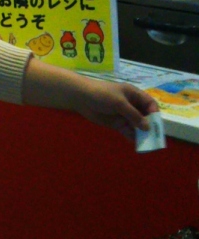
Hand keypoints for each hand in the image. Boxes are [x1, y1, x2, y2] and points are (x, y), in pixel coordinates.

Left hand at [23, 58, 158, 141]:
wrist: (81, 97)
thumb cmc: (102, 94)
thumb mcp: (119, 102)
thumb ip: (133, 115)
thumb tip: (147, 127)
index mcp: (133, 94)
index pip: (149, 103)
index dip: (154, 113)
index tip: (156, 124)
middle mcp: (131, 104)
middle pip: (145, 116)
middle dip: (150, 126)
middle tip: (154, 138)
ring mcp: (124, 115)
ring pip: (137, 125)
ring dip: (142, 134)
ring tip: (147, 144)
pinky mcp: (117, 123)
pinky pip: (128, 131)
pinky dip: (133, 137)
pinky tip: (137, 144)